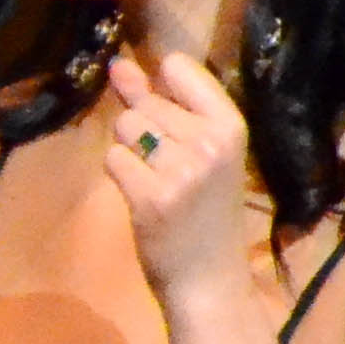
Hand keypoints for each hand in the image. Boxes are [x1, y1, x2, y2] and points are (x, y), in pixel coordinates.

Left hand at [100, 45, 266, 309]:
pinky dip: (120, 175)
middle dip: (144, 130)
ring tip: (156, 179)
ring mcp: (180, 169)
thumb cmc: (208, 213)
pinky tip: (142, 196)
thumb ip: (162, 105)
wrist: (209, 279)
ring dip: (130, 151)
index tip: (167, 112)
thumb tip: (119, 64)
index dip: (160, 84)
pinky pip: (113, 159)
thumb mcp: (205, 154)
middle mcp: (209, 142)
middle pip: (145, 103)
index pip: (180, 67)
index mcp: (232, 126)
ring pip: (125, 127)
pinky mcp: (150, 196)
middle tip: (168, 166)